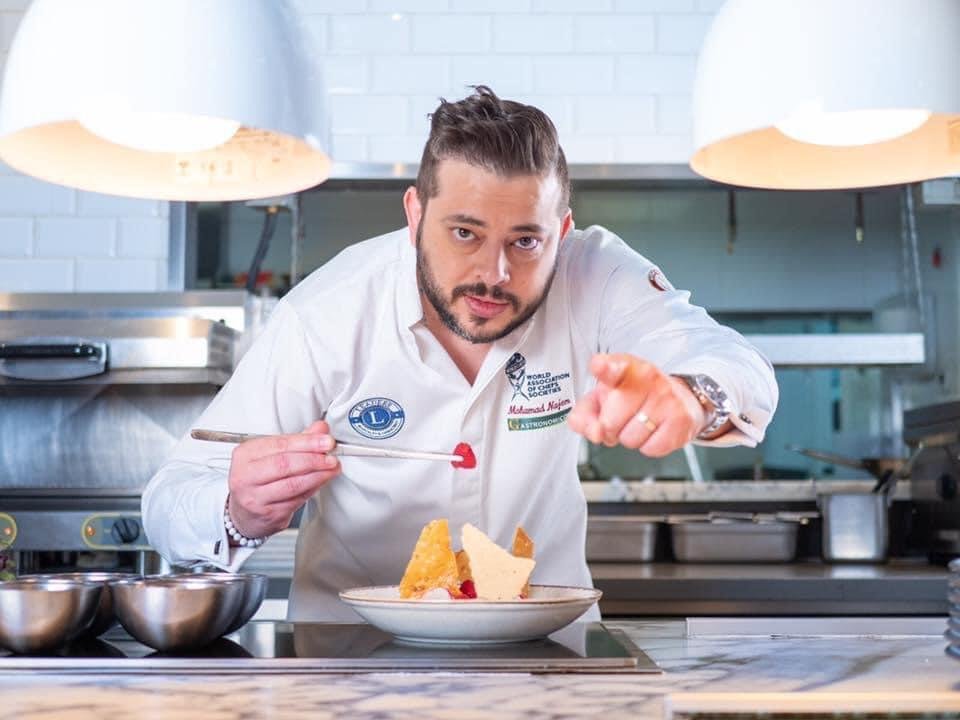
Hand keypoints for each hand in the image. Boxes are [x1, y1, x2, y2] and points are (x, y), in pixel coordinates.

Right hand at [226, 420, 340, 539]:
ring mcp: (255, 497)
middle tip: (331, 456)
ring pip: (293, 484)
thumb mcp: (272, 455)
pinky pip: (296, 500)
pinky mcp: (268, 514)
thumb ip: (298, 441)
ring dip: (318, 475)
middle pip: (285, 464)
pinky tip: (321, 481)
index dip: (307, 442)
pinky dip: (313, 489)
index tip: (326, 440)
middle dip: (313, 459)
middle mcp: (246, 476)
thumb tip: (320, 429)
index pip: (280, 444)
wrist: (244, 513)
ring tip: (331, 469)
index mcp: (245, 455)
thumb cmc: (258, 479)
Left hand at [568, 353, 706, 457]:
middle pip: (609, 422)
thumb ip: (585, 413)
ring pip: (629, 439)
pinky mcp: (681, 419)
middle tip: (623, 418)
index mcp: (625, 368)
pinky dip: (648, 446)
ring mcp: (666, 398)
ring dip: (630, 438)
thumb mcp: (604, 398)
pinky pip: (650, 449)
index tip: (598, 365)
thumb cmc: (636, 398)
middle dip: (611, 429)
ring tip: (640, 422)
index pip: (613, 367)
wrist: (680, 400)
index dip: (604, 368)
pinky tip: (654, 431)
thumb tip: (593, 432)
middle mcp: (647, 379)